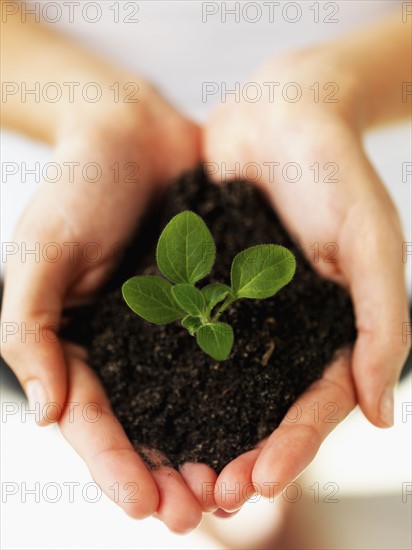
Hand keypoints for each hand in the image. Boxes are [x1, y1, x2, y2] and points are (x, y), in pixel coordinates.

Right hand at [1, 81, 216, 530]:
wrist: (131, 132)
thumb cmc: (76, 187)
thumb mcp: (40, 252)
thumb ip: (30, 327)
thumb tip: (45, 410)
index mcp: (77, 342)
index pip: (90, 418)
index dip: (113, 465)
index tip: (144, 505)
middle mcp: (125, 346)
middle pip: (142, 426)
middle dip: (165, 474)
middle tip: (197, 513)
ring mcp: (168, 328)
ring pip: (187, 404)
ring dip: (206, 450)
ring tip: (232, 489)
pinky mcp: (206, 302)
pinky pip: (223, 356)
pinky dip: (238, 395)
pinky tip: (259, 424)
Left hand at [204, 50, 409, 510]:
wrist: (281, 112)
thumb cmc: (337, 174)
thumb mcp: (371, 245)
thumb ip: (382, 323)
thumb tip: (381, 411)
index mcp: (330, 329)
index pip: (317, 403)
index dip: (295, 445)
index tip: (261, 481)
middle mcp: (283, 329)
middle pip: (265, 407)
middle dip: (244, 453)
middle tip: (215, 496)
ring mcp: (241, 308)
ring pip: (221, 383)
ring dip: (203, 429)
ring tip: (179, 471)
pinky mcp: (204, 282)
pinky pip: (186, 333)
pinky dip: (170, 372)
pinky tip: (147, 404)